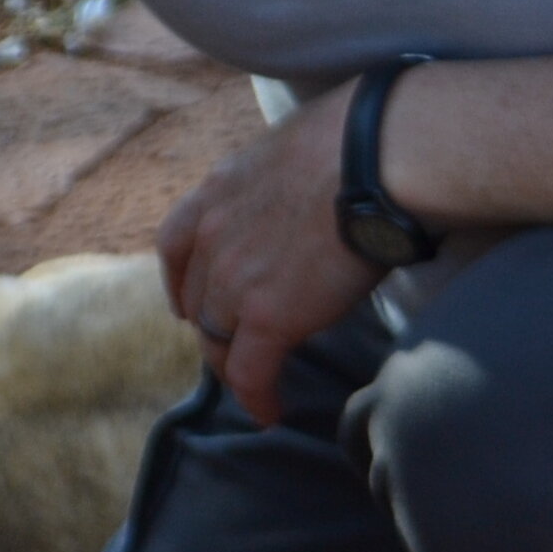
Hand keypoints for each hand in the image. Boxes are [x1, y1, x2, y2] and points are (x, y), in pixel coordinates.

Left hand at [157, 86, 384, 424]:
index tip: (190, 302)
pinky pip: (249, 373)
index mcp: (218, 190)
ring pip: (219, 341)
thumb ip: (282, 181)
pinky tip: (271, 412)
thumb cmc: (360, 139)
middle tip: (238, 347)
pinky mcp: (267, 318)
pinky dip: (258, 397)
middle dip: (214, 326)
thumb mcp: (296, 148)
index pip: (176, 244)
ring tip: (257, 385)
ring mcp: (235, 280)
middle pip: (199, 300)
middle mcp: (213, 236)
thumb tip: (314, 193)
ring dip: (235, 365)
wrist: (376, 155)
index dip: (182, 280)